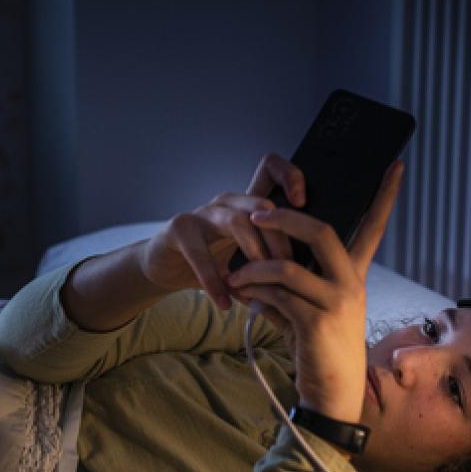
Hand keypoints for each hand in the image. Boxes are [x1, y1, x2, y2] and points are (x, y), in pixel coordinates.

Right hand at [139, 153, 306, 309]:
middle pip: (262, 205)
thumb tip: (306, 278)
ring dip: (253, 255)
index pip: (271, 170)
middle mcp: (226, 202)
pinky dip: (214, 282)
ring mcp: (202, 212)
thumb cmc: (211, 263)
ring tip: (259, 285)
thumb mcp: (246, 260)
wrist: (165, 269)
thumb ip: (271, 262)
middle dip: (280, 239)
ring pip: (237, 221)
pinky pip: (200, 253)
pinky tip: (225, 301)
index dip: (290, 176)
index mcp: (246, 204)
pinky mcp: (180, 228)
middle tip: (288, 271)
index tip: (301, 203)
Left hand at [225, 161, 404, 424]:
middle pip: (321, 231)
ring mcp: (337, 303)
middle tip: (255, 215)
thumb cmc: (319, 348)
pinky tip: (242, 297)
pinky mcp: (316, 324)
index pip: (374, 227)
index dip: (385, 196)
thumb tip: (258, 260)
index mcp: (354, 275)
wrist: (331, 394)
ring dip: (254, 268)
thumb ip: (294, 281)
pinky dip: (254, 293)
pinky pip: (277, 296)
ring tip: (233, 275)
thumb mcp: (312, 308)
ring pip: (288, 267)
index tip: (396, 164)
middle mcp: (351, 284)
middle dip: (284, 218)